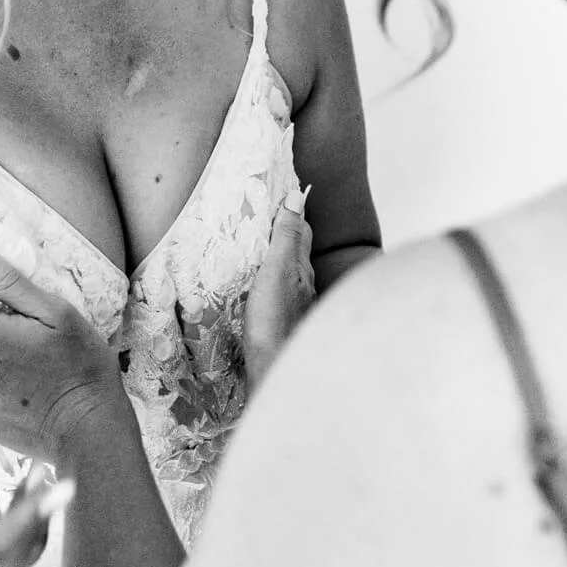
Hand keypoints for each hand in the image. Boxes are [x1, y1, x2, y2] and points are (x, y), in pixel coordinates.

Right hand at [243, 190, 316, 389]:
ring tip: (262, 253)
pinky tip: (261, 293)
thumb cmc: (274, 318)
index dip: (293, 215)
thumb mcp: (278, 270)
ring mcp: (296, 309)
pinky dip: (272, 287)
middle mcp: (305, 287)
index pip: (302, 233)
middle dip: (287, 237)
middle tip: (269, 221)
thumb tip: (296, 196)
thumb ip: (286, 236)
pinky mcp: (284, 327)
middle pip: (298, 255)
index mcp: (302, 269)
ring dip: (280, 263)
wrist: (275, 370)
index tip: (282, 197)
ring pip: (291, 277)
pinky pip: (280, 298)